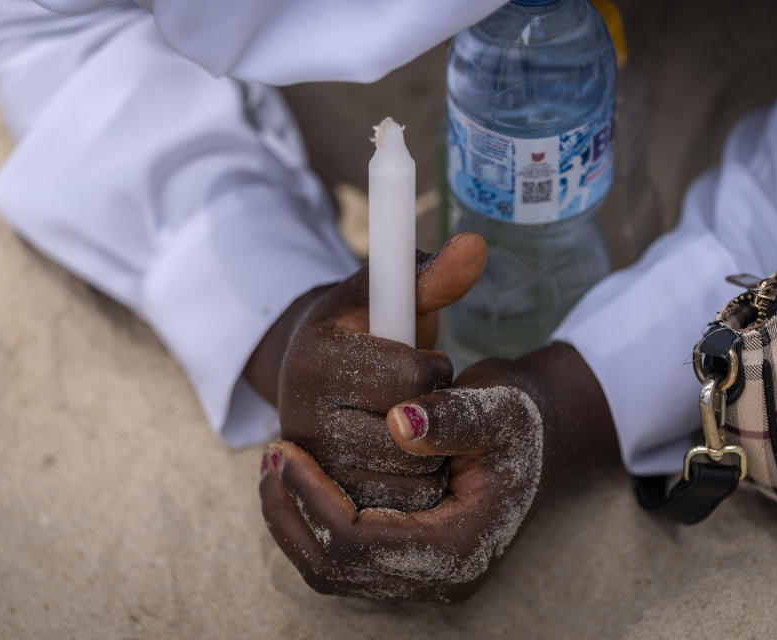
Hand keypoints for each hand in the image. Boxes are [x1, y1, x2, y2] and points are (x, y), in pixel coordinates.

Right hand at [249, 232, 487, 510]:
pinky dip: (418, 486)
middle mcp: (301, 415)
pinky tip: (410, 459)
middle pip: (410, 435)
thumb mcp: (391, 296)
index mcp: (315, 357)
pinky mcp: (327, 499)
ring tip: (416, 427)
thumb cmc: (366, 329)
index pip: (409, 377)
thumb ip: (433, 277)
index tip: (422, 361)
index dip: (433, 369)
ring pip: (408, 476)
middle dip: (434, 417)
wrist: (319, 378)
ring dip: (431, 455)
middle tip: (421, 400)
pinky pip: (397, 506)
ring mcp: (313, 464)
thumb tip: (476, 245)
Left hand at [259, 343, 617, 601]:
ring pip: (331, 570)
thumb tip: (398, 423)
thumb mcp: (499, 407)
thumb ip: (455, 416)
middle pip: (335, 568)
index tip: (285, 450)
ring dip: (294, 521)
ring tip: (273, 467)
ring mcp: (422, 575)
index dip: (312, 496)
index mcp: (460, 547)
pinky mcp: (408, 562)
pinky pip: (342, 558)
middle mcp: (440, 576)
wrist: (538, 438)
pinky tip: (296, 480)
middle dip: (291, 513)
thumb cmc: (519, 422)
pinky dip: (312, 522)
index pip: (360, 541)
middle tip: (269, 458)